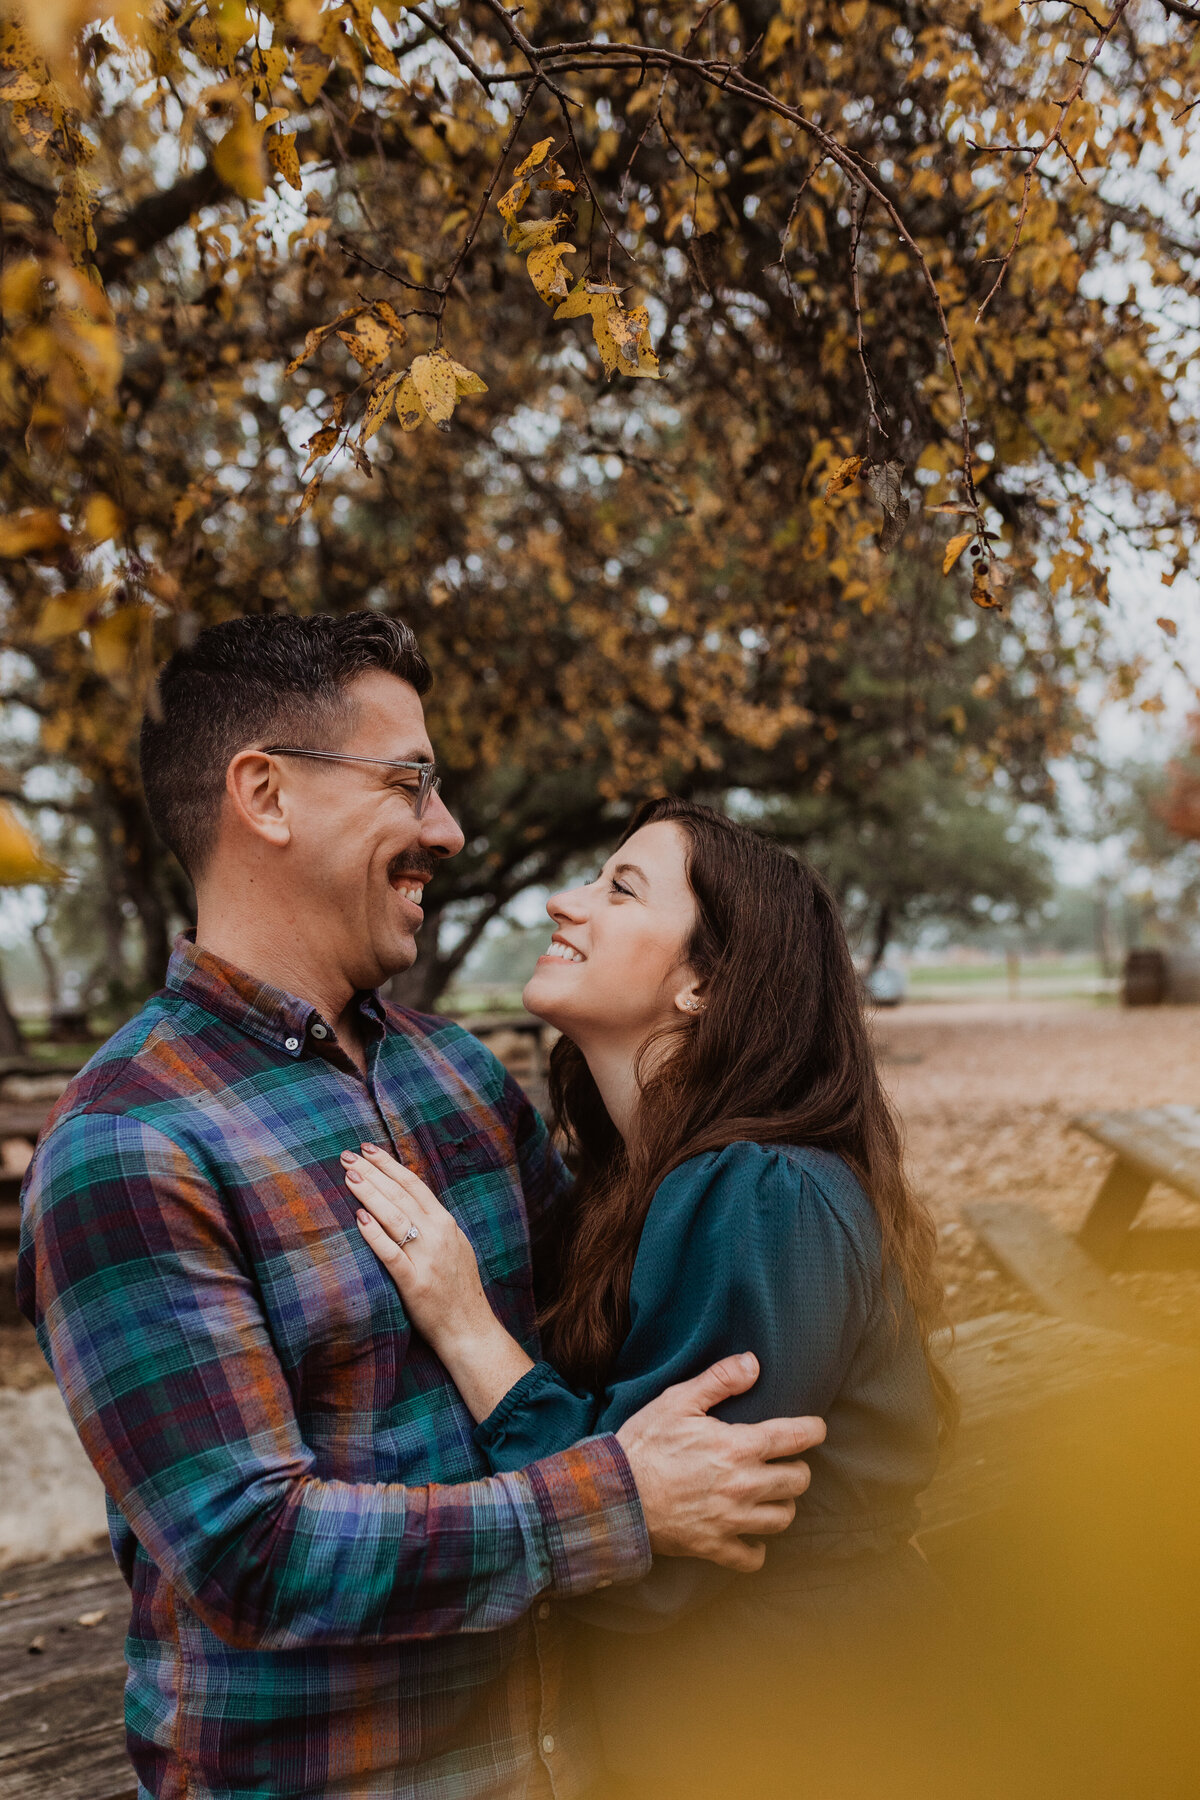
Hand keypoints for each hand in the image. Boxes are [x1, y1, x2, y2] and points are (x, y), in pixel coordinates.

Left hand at [344, 1142, 533, 1418]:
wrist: (470, 1329)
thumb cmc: (458, 1290)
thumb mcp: (454, 1247)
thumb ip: (434, 1225)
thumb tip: (407, 1201)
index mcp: (446, 1224)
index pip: (414, 1185)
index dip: (390, 1165)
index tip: (369, 1150)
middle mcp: (438, 1235)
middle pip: (400, 1195)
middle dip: (372, 1172)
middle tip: (348, 1155)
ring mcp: (427, 1258)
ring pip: (394, 1217)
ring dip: (370, 1193)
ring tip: (349, 1176)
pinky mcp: (415, 1283)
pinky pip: (391, 1253)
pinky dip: (374, 1234)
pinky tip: (358, 1218)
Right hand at [615, 1354, 825, 1572]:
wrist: (614, 1495)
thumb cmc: (645, 1443)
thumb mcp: (677, 1400)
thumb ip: (719, 1379)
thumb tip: (753, 1364)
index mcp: (738, 1446)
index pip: (794, 1437)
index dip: (813, 1430)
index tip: (816, 1428)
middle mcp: (743, 1485)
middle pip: (797, 1481)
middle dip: (797, 1468)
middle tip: (785, 1462)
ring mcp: (731, 1519)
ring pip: (782, 1518)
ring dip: (781, 1504)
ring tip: (770, 1495)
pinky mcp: (715, 1546)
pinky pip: (753, 1558)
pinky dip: (757, 1548)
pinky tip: (751, 1535)